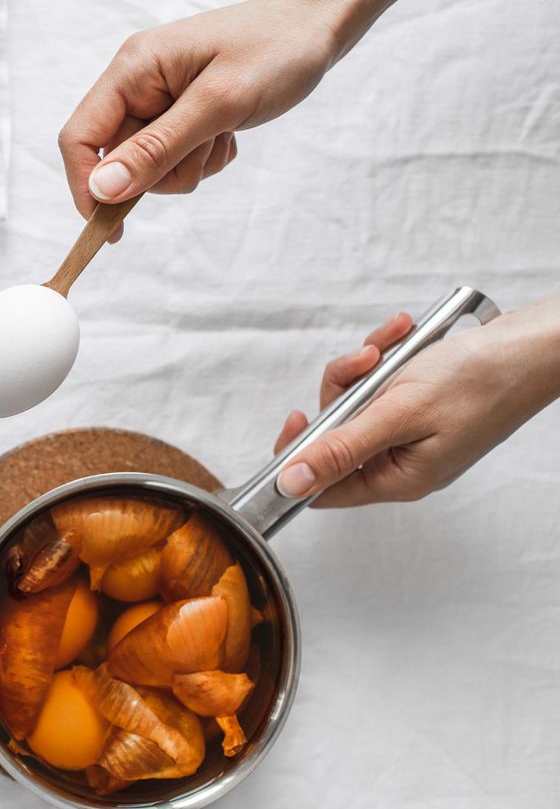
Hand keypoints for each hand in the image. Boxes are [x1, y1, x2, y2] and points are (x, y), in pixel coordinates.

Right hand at [58, 0, 453, 234]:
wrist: (320, 26)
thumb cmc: (276, 50)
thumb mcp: (217, 104)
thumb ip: (156, 149)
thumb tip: (103, 190)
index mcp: (133, 69)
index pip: (80, 137)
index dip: (86, 185)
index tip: (109, 224)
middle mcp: (138, 83)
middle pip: (116, 158)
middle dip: (158, 173)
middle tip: (204, 151)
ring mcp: (158, 99)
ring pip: (148, 166)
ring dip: (185, 167)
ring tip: (222, 135)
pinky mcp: (180, 114)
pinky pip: (174, 160)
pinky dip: (202, 159)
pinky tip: (228, 134)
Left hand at [274, 297, 559, 507]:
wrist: (532, 347)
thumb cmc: (480, 381)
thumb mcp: (397, 414)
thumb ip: (341, 449)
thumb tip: (292, 483)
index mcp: (397, 479)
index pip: (323, 487)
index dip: (300, 455)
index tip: (297, 416)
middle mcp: (401, 462)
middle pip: (335, 434)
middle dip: (342, 389)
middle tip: (364, 364)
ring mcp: (410, 433)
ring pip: (355, 401)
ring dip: (364, 367)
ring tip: (392, 344)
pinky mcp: (418, 406)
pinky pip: (379, 384)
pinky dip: (385, 357)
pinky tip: (402, 336)